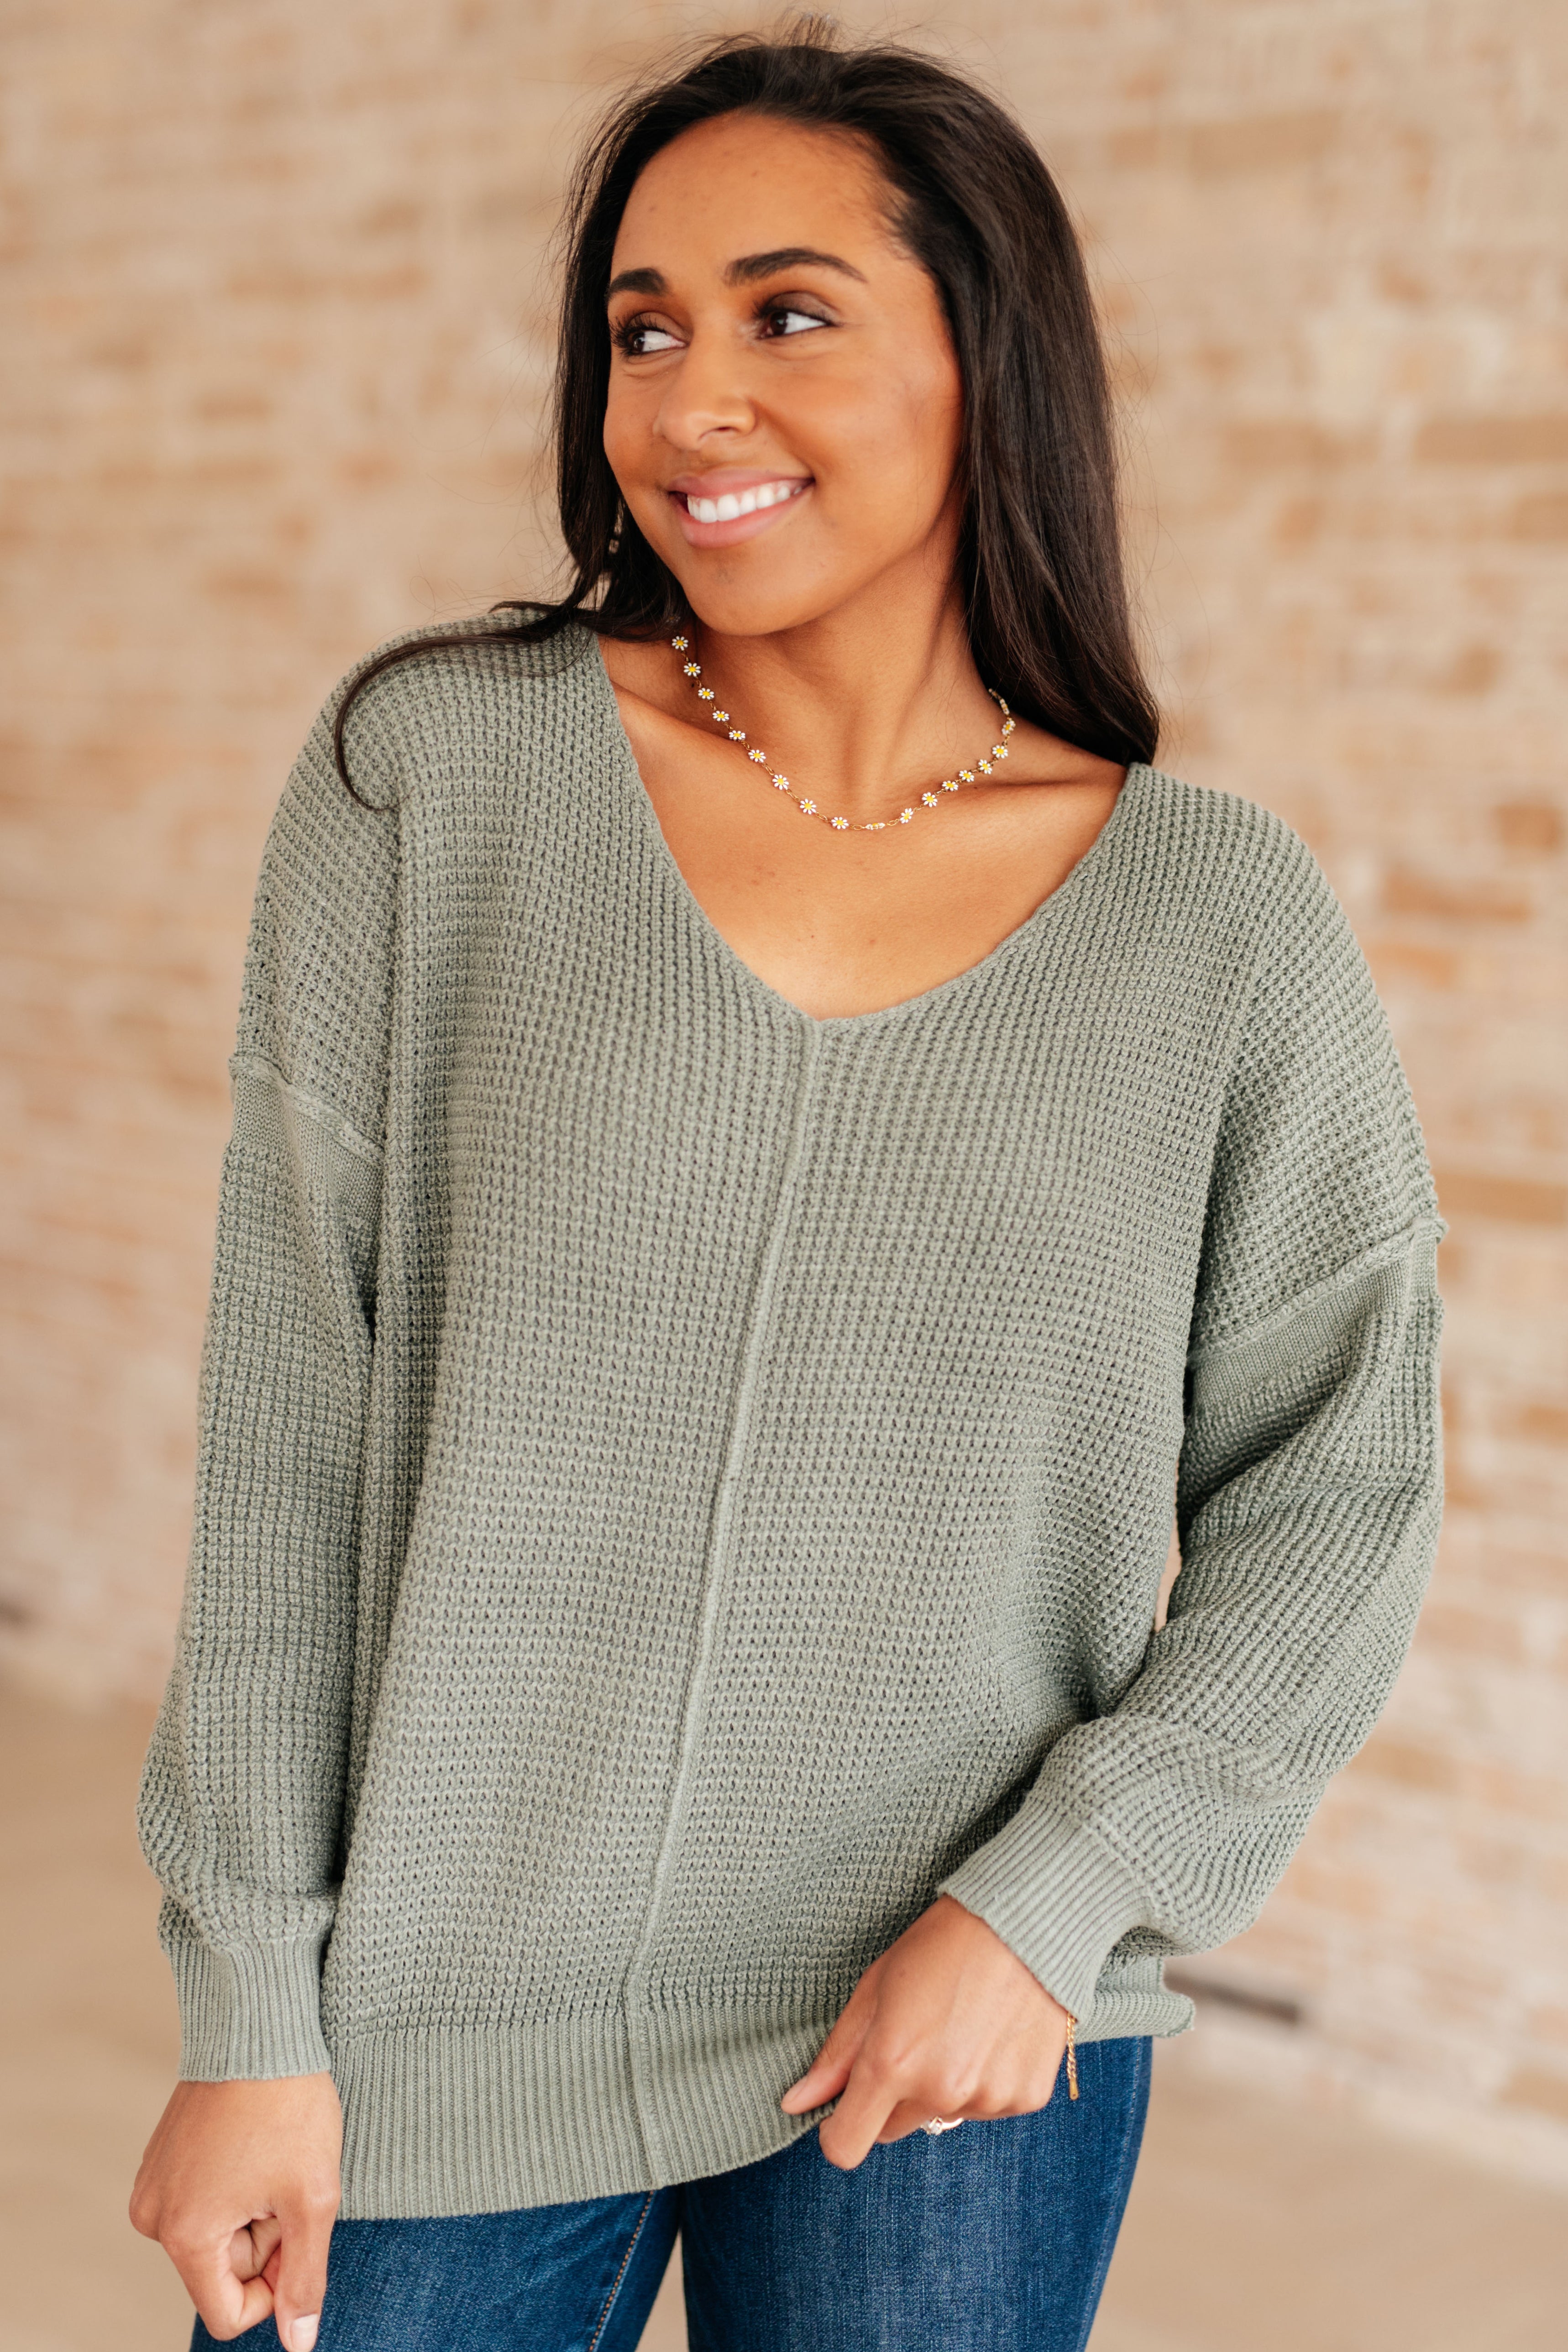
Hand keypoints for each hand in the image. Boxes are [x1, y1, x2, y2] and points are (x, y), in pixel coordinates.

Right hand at [130, 2073, 342, 2347]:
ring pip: (218, 2235)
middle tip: (288, 2178)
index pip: (228, 2313)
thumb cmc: (289, 2107)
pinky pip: (205, 2201)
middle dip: (267, 2238)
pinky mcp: (161, 2159)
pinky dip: (238, 2184)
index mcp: (186, 2235)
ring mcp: (153, 2185)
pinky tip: (255, 2143)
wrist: (260, 2025)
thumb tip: (298, 2344)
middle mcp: (154, 2217)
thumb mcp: (312, 2198)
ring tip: (271, 2155)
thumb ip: (305, 2278)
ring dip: (255, 2209)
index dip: (274, 2287)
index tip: (298, 2232)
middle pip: (224, 2272)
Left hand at [779, 1894, 1070, 2169]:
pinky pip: (988, 2107)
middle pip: (894, 2129)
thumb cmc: (942, 1945)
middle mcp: (940, 2091)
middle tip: (913, 2041)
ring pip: (943, 2116)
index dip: (838, 2130)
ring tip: (960, 2028)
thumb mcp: (876, 1988)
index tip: (845, 2107)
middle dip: (893, 2097)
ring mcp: (987, 2099)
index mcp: (893, 2063)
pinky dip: (985, 2081)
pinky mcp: (1026, 2097)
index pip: (846, 2146)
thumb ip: (836, 2055)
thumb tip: (796, 2103)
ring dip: (943, 2087)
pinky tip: (993, 2035)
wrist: (1025, 1924)